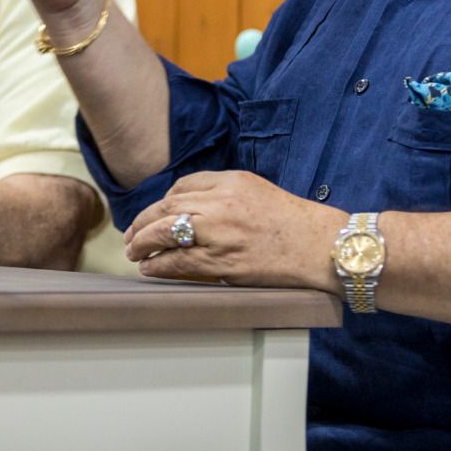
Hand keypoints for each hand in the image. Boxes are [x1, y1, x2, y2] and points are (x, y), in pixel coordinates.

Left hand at [124, 171, 345, 290]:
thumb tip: (186, 205)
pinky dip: (159, 265)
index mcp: (231, 182)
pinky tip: (150, 268)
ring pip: (167, 234)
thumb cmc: (291, 220)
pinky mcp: (223, 263)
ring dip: (143, 243)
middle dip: (143, 222)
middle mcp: (222, 204)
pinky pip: (180, 263)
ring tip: (133, 251)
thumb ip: (222, 191)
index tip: (155, 214)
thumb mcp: (255, 189)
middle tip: (131, 234)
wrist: (319, 246)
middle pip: (167, 209)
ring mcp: (221, 234)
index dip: (163, 202)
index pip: (183, 186)